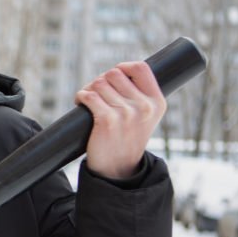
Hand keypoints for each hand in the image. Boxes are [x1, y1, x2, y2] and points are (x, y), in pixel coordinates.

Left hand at [75, 60, 166, 179]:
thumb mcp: (145, 117)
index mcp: (156, 102)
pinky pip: (89, 95)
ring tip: (89, 101)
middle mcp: (144, 106)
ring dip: (89, 89)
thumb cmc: (127, 139)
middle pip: (114, 74)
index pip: (141, 68)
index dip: (123, 67)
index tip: (114, 75)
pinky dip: (81, 97)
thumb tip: (119, 71)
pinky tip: (80, 103)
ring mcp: (126, 113)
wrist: (118, 169)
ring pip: (99, 83)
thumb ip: (139, 95)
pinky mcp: (107, 120)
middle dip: (101, 80)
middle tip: (96, 93)